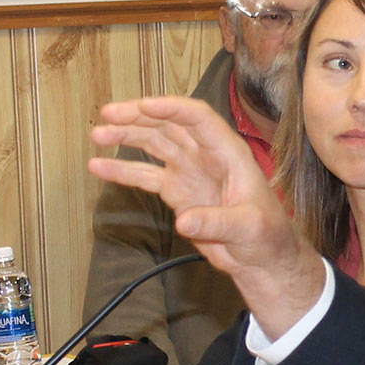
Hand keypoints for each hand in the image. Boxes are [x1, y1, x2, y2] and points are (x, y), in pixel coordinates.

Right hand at [89, 96, 326, 338]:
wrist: (263, 258)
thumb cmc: (267, 237)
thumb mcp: (248, 229)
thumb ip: (217, 222)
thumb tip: (184, 221)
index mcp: (229, 153)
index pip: (199, 119)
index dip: (171, 108)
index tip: (142, 106)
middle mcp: (207, 156)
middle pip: (170, 125)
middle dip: (139, 117)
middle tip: (108, 114)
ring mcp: (190, 172)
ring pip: (155, 145)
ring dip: (126, 137)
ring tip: (97, 135)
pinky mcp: (178, 192)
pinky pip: (146, 175)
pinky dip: (124, 170)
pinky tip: (99, 166)